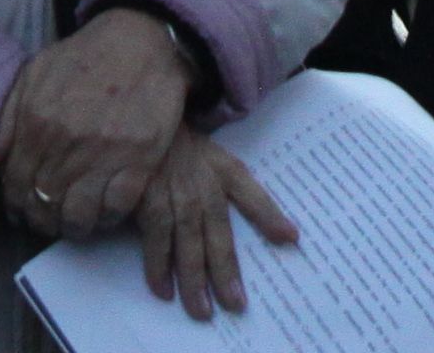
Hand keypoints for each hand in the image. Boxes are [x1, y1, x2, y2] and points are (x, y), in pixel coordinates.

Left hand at [0, 7, 189, 237]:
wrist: (142, 41)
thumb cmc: (86, 58)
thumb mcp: (35, 74)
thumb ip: (9, 116)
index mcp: (35, 120)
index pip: (15, 185)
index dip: (16, 206)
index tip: (24, 211)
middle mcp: (64, 141)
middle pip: (43, 205)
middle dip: (43, 220)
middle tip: (51, 221)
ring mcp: (102, 153)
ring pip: (77, 216)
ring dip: (75, 226)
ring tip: (78, 222)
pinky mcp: (138, 161)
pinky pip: (115, 209)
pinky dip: (108, 217)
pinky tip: (106, 211)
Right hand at [134, 129, 296, 321]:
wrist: (142, 125)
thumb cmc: (184, 148)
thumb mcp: (217, 159)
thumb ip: (244, 192)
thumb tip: (282, 231)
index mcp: (224, 170)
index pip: (251, 193)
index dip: (269, 215)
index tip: (291, 238)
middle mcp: (202, 182)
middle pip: (217, 231)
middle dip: (225, 269)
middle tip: (235, 304)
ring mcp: (174, 190)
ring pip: (186, 239)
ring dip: (193, 277)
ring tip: (202, 309)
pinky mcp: (146, 196)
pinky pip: (154, 237)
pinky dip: (157, 265)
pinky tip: (164, 289)